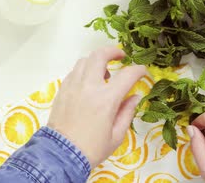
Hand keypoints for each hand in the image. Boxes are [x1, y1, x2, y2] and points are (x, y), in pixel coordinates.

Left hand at [47, 46, 146, 167]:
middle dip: (112, 51)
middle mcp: (88, 87)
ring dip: (96, 61)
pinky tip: (88, 83)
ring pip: (84, 61)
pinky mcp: (62, 90)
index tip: (143, 71)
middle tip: (120, 56)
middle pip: (99, 55)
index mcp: (106, 99)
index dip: (138, 70)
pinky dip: (83, 71)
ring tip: (104, 73)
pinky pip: (73, 72)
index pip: (127, 75)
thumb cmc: (92, 148)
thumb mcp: (117, 135)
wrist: (62, 154)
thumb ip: (127, 112)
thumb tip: (134, 96)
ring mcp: (72, 86)